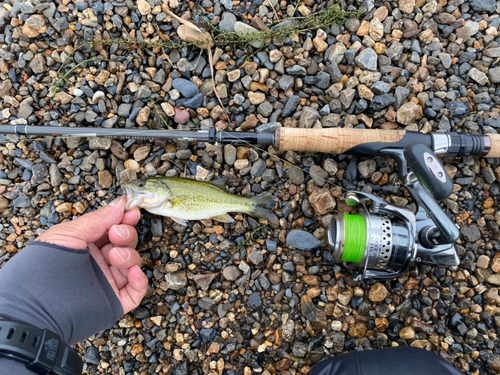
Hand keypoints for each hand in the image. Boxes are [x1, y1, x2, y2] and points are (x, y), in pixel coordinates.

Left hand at [37, 197, 147, 313]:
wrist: (36, 308)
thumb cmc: (42, 268)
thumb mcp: (68, 234)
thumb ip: (97, 220)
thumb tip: (120, 205)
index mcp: (86, 245)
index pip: (113, 228)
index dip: (124, 219)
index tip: (132, 212)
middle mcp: (98, 263)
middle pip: (126, 244)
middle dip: (126, 235)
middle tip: (116, 234)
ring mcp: (107, 282)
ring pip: (132, 264)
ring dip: (130, 255)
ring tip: (115, 256)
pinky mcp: (114, 302)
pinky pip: (136, 290)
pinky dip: (139, 279)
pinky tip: (132, 272)